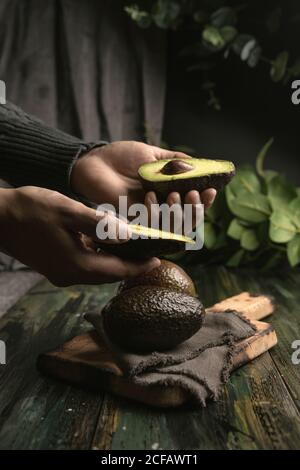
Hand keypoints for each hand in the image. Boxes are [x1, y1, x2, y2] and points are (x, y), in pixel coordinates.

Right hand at [0, 187, 159, 285]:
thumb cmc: (30, 209)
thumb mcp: (67, 210)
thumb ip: (99, 223)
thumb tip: (128, 234)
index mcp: (76, 265)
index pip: (118, 271)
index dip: (139, 267)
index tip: (158, 261)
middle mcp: (70, 276)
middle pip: (110, 275)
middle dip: (131, 266)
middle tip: (150, 253)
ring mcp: (61, 274)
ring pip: (98, 272)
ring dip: (116, 262)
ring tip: (134, 248)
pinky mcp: (55, 268)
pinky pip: (85, 266)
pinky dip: (100, 257)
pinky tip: (106, 243)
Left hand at [71, 141, 216, 217]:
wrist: (94, 161)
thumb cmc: (121, 157)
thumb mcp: (152, 154)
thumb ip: (175, 160)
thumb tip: (200, 164)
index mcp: (167, 194)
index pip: (192, 206)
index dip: (204, 202)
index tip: (211, 190)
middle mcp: (160, 210)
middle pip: (186, 222)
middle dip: (195, 211)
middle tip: (194, 195)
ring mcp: (146, 218)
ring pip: (171, 229)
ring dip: (177, 214)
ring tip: (175, 195)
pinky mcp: (130, 223)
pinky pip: (148, 226)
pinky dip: (153, 213)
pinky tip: (150, 196)